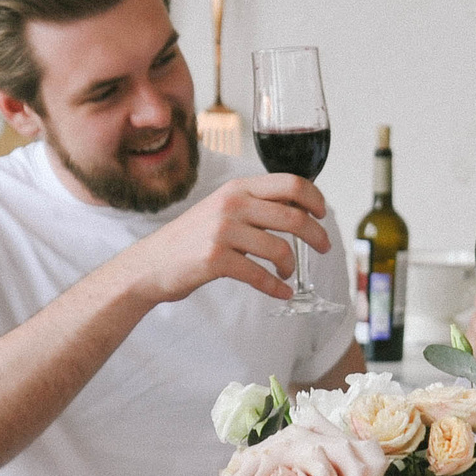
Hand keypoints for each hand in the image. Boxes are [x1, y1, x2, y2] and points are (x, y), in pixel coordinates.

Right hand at [113, 173, 331, 305]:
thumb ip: (253, 204)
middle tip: (324, 248)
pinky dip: (276, 288)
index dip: (315, 199)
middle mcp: (231, 204)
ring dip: (291, 265)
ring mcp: (223, 231)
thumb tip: (296, 210)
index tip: (323, 214)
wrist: (150, 264)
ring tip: (287, 273)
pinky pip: (260, 275)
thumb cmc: (191, 239)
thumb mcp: (221, 208)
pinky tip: (281, 292)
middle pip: (293, 216)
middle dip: (316, 235)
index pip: (290, 183)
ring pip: (280, 248)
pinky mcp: (216, 259)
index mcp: (237, 187)